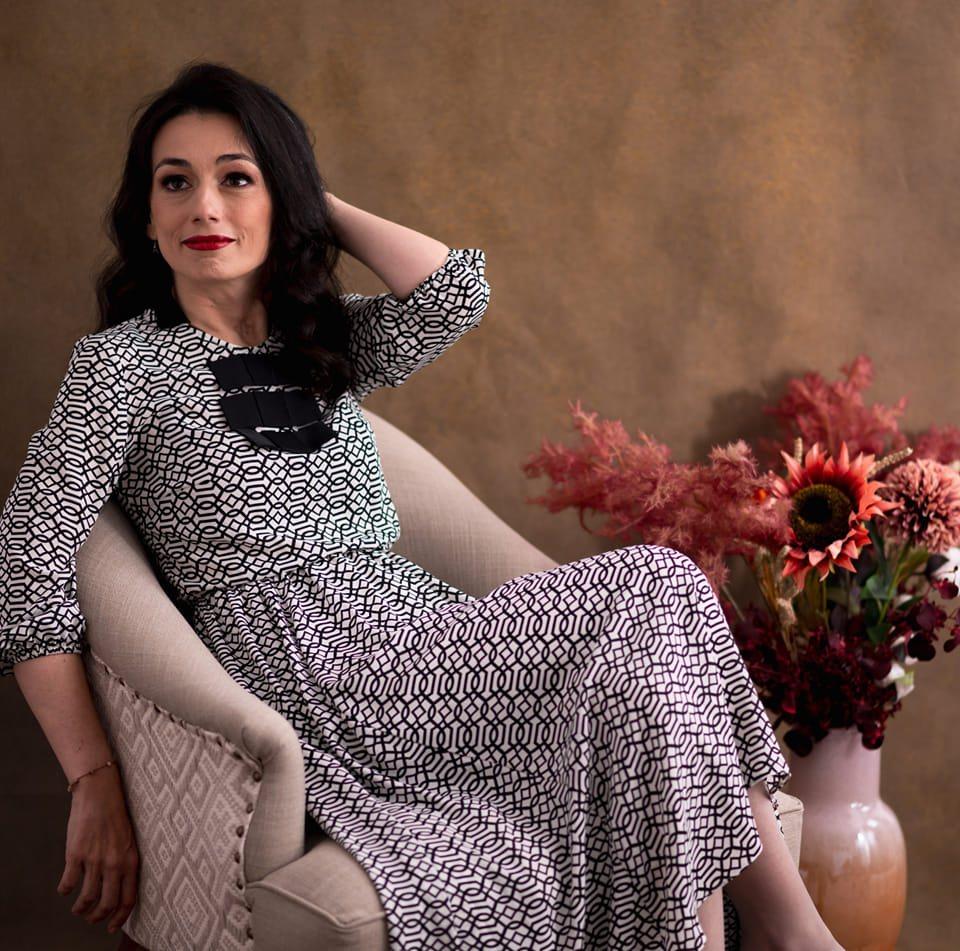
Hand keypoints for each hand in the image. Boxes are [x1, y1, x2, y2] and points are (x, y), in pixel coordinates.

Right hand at [57, 766, 139, 934]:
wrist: (100, 793)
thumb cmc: (117, 814)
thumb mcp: (130, 839)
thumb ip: (126, 861)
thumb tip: (121, 884)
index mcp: (131, 860)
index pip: (129, 898)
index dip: (120, 917)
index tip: (113, 926)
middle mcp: (114, 863)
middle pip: (107, 903)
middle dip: (99, 917)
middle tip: (92, 920)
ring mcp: (95, 860)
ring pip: (87, 898)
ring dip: (81, 908)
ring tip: (78, 908)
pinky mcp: (76, 855)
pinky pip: (68, 883)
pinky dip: (65, 890)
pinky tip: (65, 889)